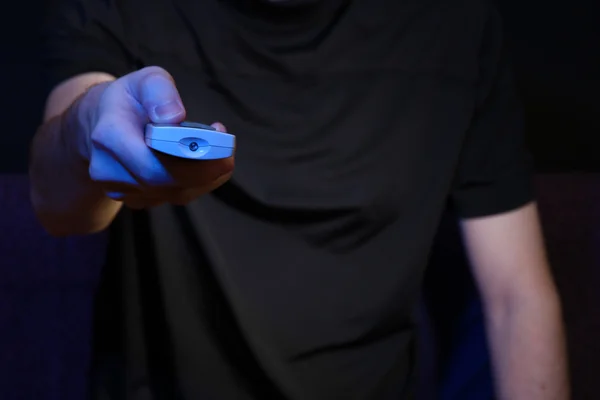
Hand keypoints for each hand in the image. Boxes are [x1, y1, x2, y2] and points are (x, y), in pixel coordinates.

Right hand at [82, 66, 233, 208]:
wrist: (103, 124)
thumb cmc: (131, 99)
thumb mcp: (145, 80)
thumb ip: (159, 91)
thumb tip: (174, 117)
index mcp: (109, 137)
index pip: (152, 164)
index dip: (190, 157)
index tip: (218, 135)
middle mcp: (110, 170)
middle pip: (168, 182)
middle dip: (205, 167)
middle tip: (227, 148)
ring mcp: (123, 191)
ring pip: (177, 193)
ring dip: (206, 174)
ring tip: (216, 149)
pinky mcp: (138, 200)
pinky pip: (178, 196)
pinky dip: (199, 182)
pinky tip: (204, 163)